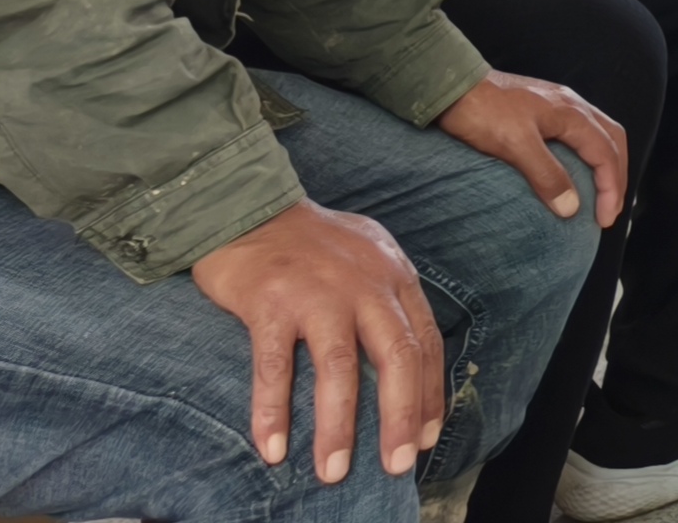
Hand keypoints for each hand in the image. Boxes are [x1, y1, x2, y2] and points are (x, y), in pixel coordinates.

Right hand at [189, 199, 443, 485]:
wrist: (247, 207)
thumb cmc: (311, 244)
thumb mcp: (368, 258)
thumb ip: (389, 301)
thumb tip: (410, 365)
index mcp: (393, 275)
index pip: (424, 342)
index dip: (429, 394)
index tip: (428, 437)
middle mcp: (364, 284)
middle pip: (395, 357)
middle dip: (400, 417)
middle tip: (398, 464)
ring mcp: (317, 292)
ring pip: (339, 369)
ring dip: (338, 427)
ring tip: (334, 471)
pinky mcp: (270, 303)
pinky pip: (275, 367)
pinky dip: (272, 411)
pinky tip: (272, 448)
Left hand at [435, 71, 626, 229]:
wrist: (451, 83)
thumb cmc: (480, 111)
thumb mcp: (515, 145)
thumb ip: (546, 174)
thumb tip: (571, 207)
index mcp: (571, 114)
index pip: (606, 154)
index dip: (610, 189)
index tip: (604, 219)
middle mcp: (571, 105)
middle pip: (611, 141)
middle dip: (616, 176)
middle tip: (610, 208)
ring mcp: (557, 104)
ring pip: (598, 134)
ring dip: (605, 164)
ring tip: (600, 190)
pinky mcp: (541, 108)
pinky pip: (580, 132)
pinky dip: (588, 154)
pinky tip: (574, 167)